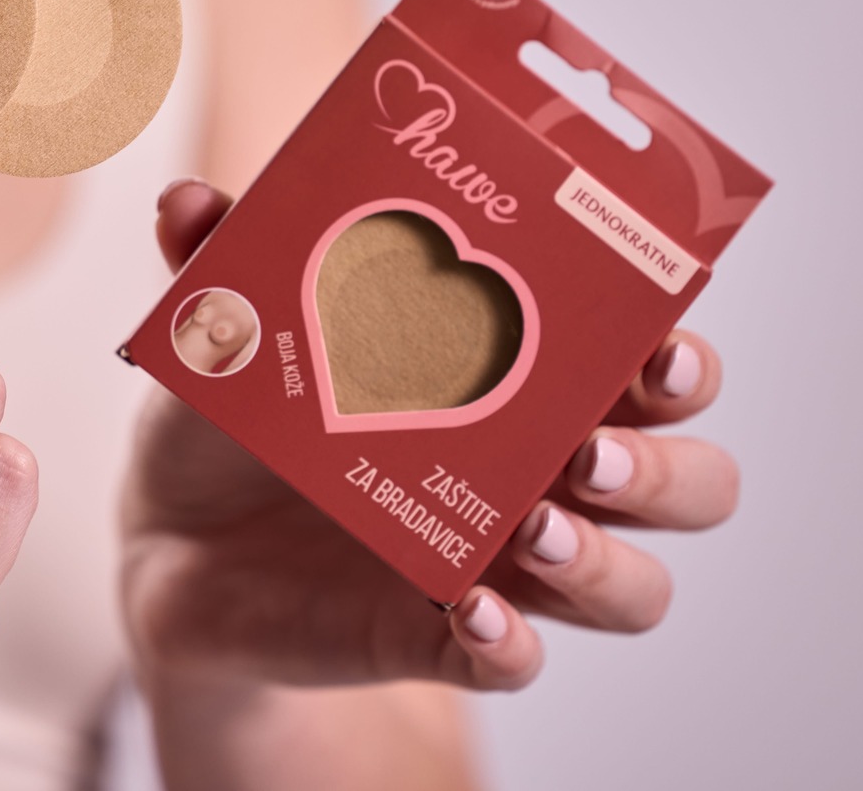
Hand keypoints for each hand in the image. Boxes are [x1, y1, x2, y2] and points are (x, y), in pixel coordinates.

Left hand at [122, 179, 738, 692]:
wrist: (173, 537)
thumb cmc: (246, 411)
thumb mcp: (241, 324)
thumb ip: (225, 257)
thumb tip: (186, 202)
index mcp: (523, 376)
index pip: (654, 368)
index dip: (683, 361)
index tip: (659, 346)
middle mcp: (539, 470)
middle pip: (689, 484)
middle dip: (666, 471)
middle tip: (591, 451)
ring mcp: (503, 562)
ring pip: (633, 588)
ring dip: (607, 563)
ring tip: (536, 529)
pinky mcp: (443, 636)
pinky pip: (517, 660)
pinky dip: (510, 642)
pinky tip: (471, 610)